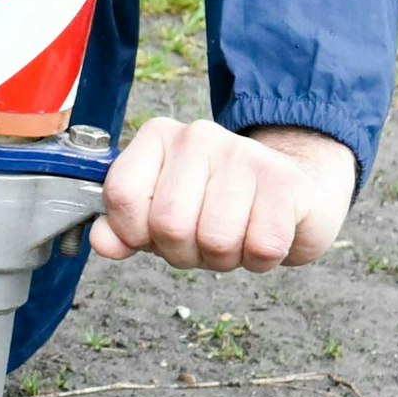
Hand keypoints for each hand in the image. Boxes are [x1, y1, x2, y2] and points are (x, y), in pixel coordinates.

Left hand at [89, 118, 355, 272]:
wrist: (296, 189)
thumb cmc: (218, 204)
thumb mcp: (162, 211)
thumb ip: (125, 226)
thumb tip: (102, 242)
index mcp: (158, 137)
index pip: (121, 195)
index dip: (134, 233)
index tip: (154, 235)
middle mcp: (197, 136)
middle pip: (168, 226)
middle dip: (185, 253)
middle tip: (203, 239)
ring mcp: (243, 154)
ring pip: (215, 241)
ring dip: (225, 258)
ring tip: (235, 235)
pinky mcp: (285, 182)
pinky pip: (261, 248)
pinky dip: (261, 260)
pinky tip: (264, 234)